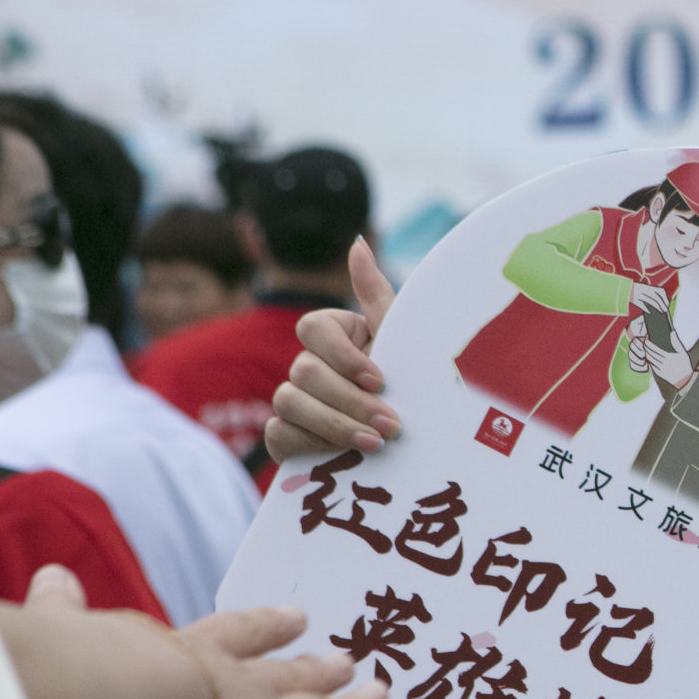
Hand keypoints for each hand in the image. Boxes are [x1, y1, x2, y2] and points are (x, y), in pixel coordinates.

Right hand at [266, 240, 400, 459]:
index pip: (314, 327)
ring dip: (334, 424)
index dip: (344, 355)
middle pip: (305, 370)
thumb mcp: (402, 341)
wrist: (418, 446)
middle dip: (350, 400)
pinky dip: (312, 443)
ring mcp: (294, 399)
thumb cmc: (413, 387)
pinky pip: (279, 432)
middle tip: (390, 424)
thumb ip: (377, 294)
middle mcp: (310, 365)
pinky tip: (345, 455)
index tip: (381, 378)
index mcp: (336, 337)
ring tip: (375, 443)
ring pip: (289, 400)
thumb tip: (357, 243)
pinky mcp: (286, 434)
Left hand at [628, 337, 694, 388]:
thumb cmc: (685, 365)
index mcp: (669, 357)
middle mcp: (664, 363)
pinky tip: (649, 357)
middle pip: (651, 354)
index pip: (655, 349)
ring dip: (646, 354)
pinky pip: (651, 366)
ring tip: (645, 349)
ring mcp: (661, 369)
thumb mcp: (683, 353)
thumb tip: (672, 332)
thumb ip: (677, 342)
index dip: (649, 344)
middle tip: (644, 343)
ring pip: (650, 360)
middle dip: (646, 348)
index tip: (646, 340)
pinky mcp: (660, 374)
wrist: (685, 380)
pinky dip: (649, 361)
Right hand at [630, 282, 673, 315]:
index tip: (668, 304)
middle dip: (662, 304)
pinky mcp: (633, 299)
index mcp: (648, 286)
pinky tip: (650, 313)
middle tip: (665, 310)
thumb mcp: (645, 288)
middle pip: (656, 297)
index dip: (665, 298)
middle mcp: (644, 289)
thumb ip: (652, 292)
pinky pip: (641, 305)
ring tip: (661, 312)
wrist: (622, 288)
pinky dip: (646, 309)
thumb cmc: (636, 289)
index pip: (660, 291)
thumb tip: (663, 301)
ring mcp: (638, 294)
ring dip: (657, 307)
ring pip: (650, 301)